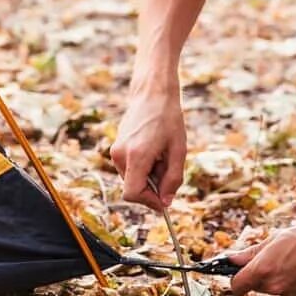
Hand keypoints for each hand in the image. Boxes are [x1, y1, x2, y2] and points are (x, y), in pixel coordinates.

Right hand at [111, 89, 186, 209]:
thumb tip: (165, 202)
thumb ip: (173, 179)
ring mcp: (116, 150)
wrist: (152, 93)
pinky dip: (142, 168)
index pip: (133, 193)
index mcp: (136, 155)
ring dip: (148, 177)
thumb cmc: (168, 119)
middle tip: (169, 170)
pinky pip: (129, 169)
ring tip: (162, 157)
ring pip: (132, 179)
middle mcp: (121, 154)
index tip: (165, 201)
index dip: (149, 202)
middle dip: (152, 188)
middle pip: (133, 188)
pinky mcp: (116, 147)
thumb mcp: (178, 151)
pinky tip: (154, 152)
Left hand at [228, 221, 295, 295]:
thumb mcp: (273, 240)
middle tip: (275, 258)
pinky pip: (293, 294)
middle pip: (257, 286)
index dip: (237, 279)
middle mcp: (274, 287)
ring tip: (295, 261)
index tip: (239, 273)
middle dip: (261, 275)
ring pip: (276, 290)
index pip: (236, 286)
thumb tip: (230, 258)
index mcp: (262, 271)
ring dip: (280, 280)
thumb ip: (249, 253)